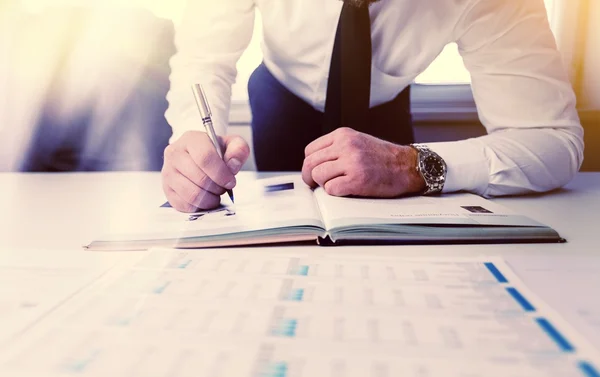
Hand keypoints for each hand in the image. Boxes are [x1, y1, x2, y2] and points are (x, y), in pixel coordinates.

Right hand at [162, 131, 249, 211]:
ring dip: (209, 199)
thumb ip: (238, 150)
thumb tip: (233, 164)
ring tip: (215, 193)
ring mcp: (168, 172)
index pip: (205, 158)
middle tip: (223, 187)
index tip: (230, 182)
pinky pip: (185, 205)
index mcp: (190, 139)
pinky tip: (205, 198)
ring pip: (192, 194)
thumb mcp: (231, 144)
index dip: (221, 173)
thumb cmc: (215, 151)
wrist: (198, 157)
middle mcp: (174, 154)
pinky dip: (199, 206)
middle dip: (217, 187)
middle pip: (199, 178)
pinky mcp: (167, 189)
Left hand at [302, 127, 424, 197]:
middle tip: (314, 184)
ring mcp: (351, 162)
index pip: (310, 150)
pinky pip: (331, 189)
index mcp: (343, 135)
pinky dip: (335, 192)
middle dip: (309, 177)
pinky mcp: (357, 179)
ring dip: (324, 184)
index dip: (310, 164)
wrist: (407, 166)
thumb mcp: (358, 142)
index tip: (314, 172)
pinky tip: (346, 189)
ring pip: (318, 176)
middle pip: (310, 164)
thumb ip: (337, 148)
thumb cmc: (383, 157)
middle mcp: (345, 146)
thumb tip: (314, 164)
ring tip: (336, 185)